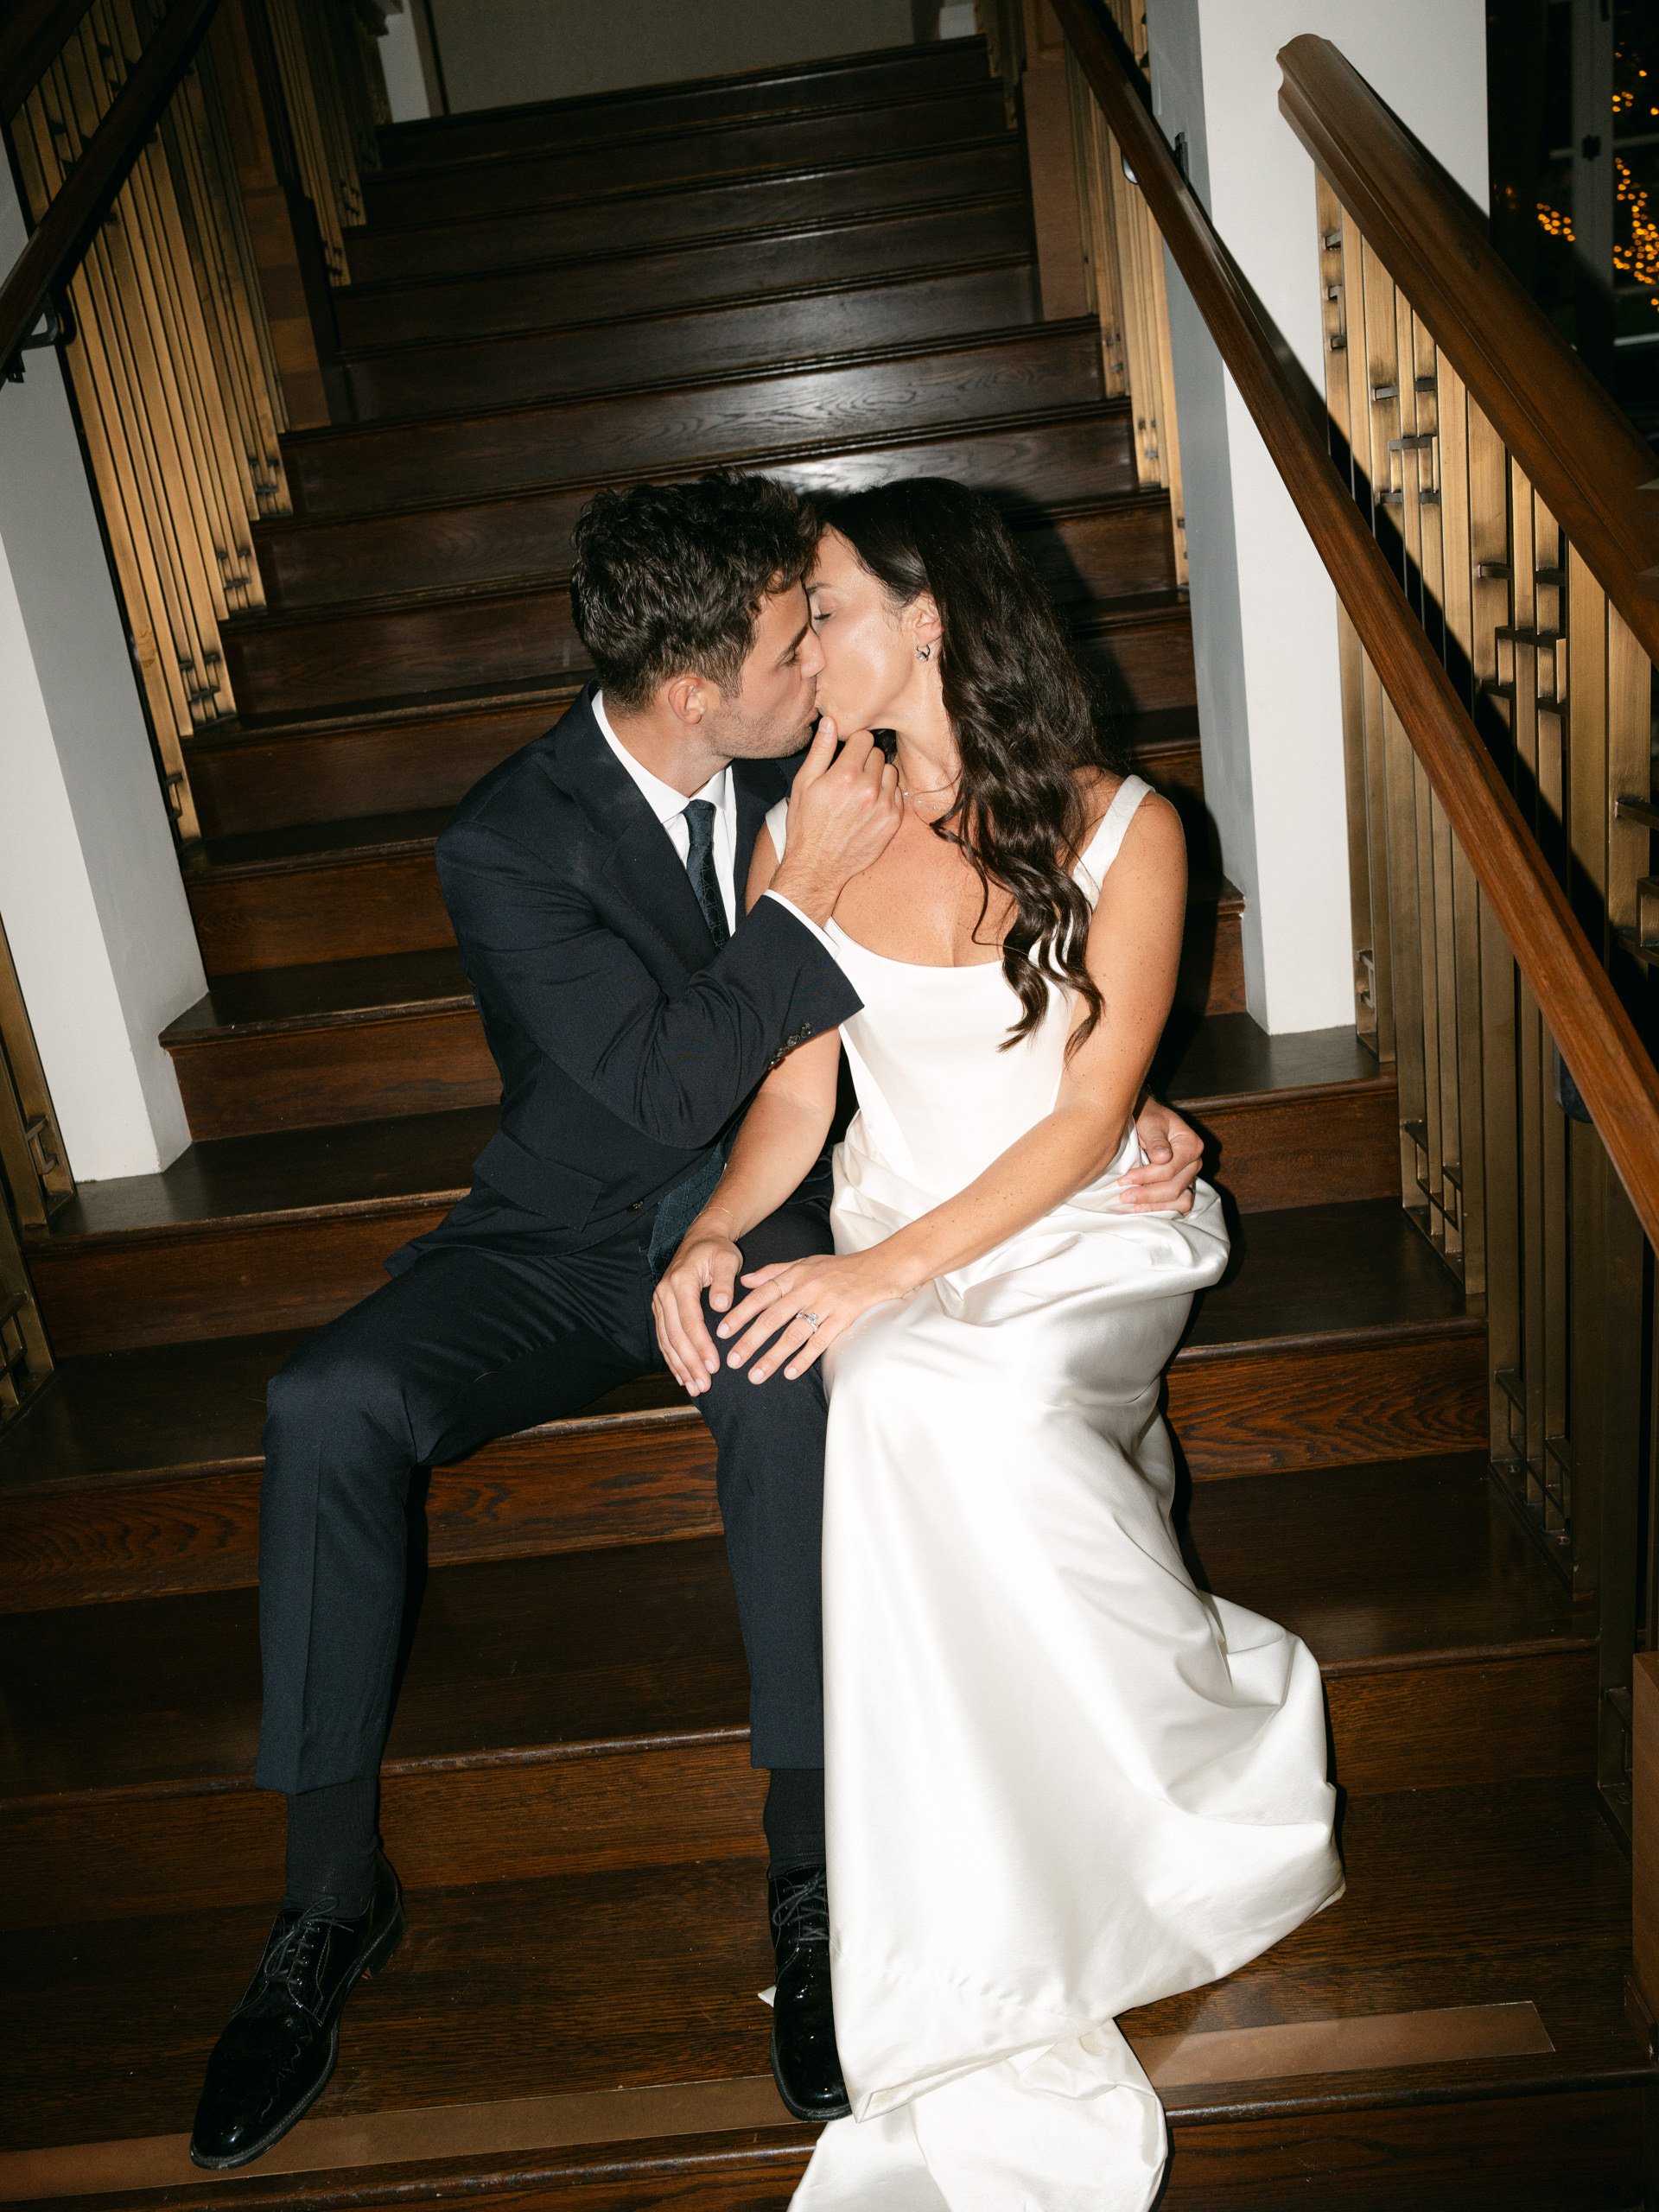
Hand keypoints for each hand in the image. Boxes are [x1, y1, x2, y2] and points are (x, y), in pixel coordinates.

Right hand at [653, 1221, 743, 1395]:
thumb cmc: (717, 1250)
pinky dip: (672, 1359)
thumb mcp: (727, 1259)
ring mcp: (660, 1302)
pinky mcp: (661, 1310)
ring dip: (680, 1366)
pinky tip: (682, 1376)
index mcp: (680, 1282)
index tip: (714, 1366)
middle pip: (675, 1336)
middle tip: (704, 1385)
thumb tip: (720, 1306)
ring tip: (695, 1388)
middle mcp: (664, 1294)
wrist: (700, 1239)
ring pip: (667, 1341)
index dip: (701, 1346)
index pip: (690, 1321)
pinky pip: (664, 1338)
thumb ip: (725, 1282)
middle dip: (690, 1363)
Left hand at [717, 1247, 909, 1382]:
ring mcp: (826, 1304)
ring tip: (755, 1375)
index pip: (761, 1295)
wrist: (878, 1268)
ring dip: (772, 1356)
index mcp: (795, 1275)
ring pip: (793, 1334)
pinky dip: (804, 1358)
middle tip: (732, 1361)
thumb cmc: (838, 1268)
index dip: (740, 1314)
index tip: (722, 1332)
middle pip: (773, 1317)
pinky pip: (820, 1341)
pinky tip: (789, 1373)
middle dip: (750, 1340)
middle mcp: (807, 1289)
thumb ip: (773, 1272)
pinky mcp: (843, 1318)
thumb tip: (744, 1281)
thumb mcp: (804, 1262)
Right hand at [771, 716, 901, 923]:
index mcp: (845, 775)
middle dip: (865, 760)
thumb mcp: (804, 784)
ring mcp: (884, 806)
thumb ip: (820, 751)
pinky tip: (868, 807)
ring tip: (860, 791)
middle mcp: (868, 789)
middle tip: (849, 777)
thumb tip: (831, 722)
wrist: (818, 866)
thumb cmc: (806, 825)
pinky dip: (885, 796)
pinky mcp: (893, 821)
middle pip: (878, 754)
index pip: (864, 739)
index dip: (854, 744)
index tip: (847, 754)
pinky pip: (897, 794)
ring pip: (890, 772)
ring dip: (878, 777)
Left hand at [1122, 1098, 1202, 1213]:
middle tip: (1123, 1196)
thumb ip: (1156, 1139)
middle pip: (1174, 1187)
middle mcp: (1194, 1162)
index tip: (1124, 1179)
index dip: (1146, 1177)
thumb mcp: (1150, 1122)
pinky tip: (1143, 1209)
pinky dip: (1162, 1208)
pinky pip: (1178, 1204)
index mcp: (1191, 1144)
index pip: (1170, 1169)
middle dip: (1147, 1194)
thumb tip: (1163, 1158)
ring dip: (1155, 1205)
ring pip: (1178, 1199)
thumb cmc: (1147, 1117)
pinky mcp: (1182, 1184)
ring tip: (1132, 1206)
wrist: (1146, 1118)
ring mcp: (1189, 1175)